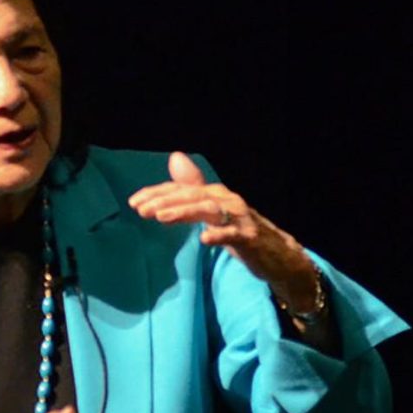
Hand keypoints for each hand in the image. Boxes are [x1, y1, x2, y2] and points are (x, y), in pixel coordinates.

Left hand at [128, 151, 321, 310]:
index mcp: (215, 194)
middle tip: (141, 209)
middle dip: (164, 201)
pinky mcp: (250, 237)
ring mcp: (240, 218)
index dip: (158, 193)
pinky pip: (232, 234)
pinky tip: (203, 239)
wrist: (278, 254)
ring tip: (161, 217)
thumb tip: (175, 157)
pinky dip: (218, 235)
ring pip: (209, 210)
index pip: (182, 189)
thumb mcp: (215, 208)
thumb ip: (194, 186)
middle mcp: (227, 199)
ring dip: (184, 212)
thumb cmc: (242, 230)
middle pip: (192, 196)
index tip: (134, 202)